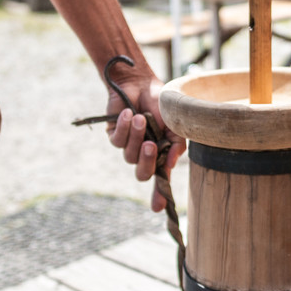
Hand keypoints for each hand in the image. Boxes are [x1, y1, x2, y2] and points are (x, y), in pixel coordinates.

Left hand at [105, 76, 185, 211]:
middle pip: (143, 173)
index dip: (159, 195)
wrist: (141, 81)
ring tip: (141, 117)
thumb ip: (176, 144)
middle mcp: (144, 153)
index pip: (160, 179)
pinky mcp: (114, 135)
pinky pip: (117, 141)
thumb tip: (170, 164)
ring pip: (129, 155)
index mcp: (161, 153)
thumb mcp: (175, 123)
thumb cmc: (161, 102)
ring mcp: (129, 145)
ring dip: (136, 136)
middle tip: (151, 144)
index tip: (159, 209)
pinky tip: (129, 113)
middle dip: (147, 160)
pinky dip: (124, 127)